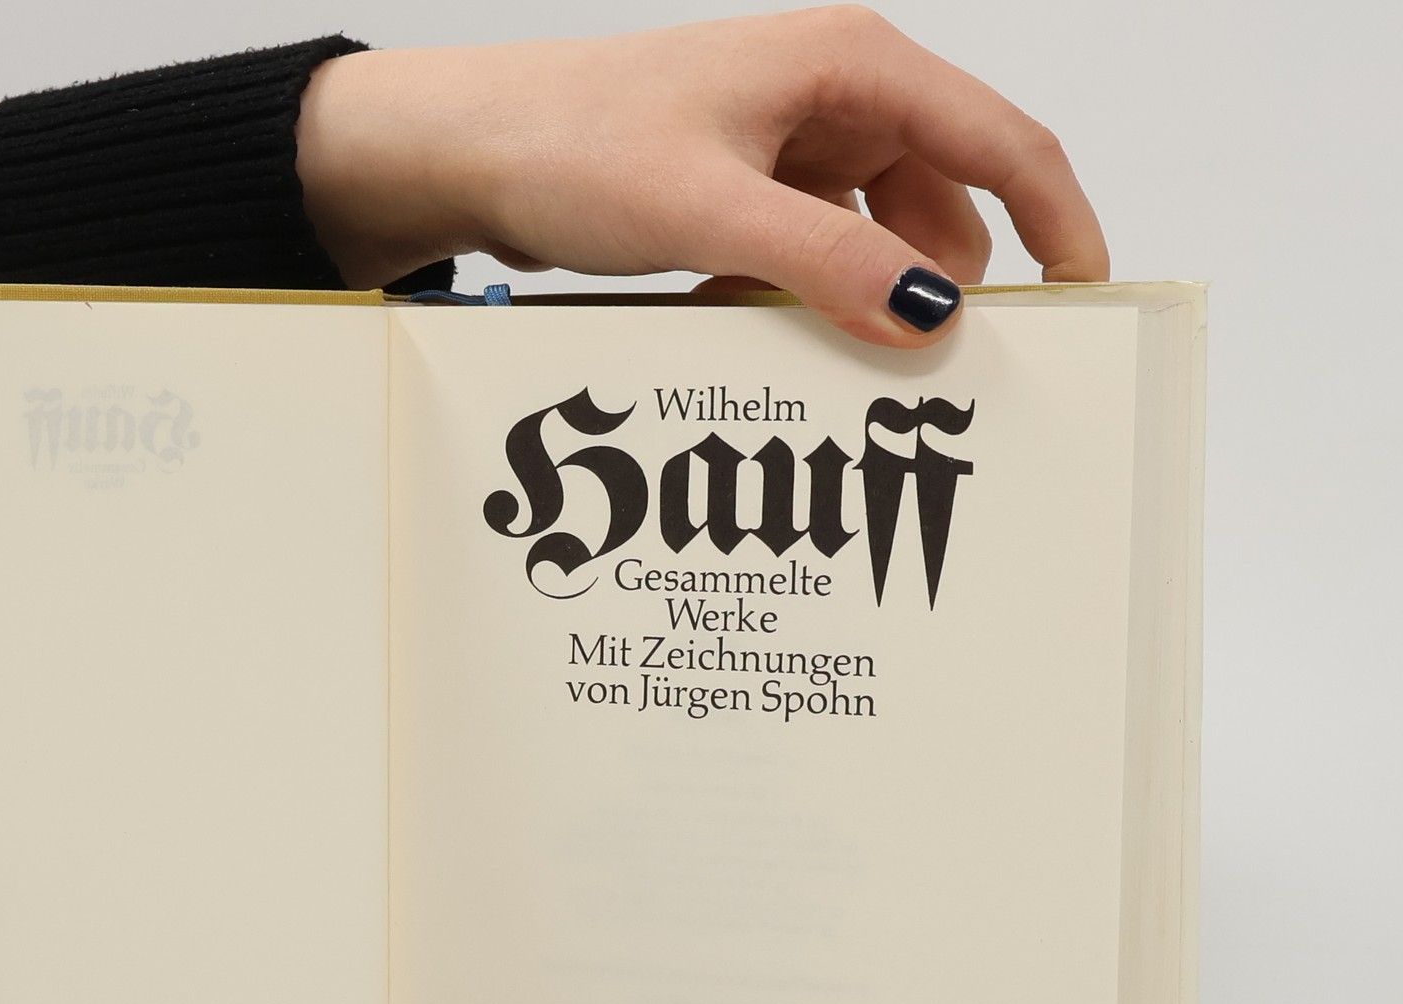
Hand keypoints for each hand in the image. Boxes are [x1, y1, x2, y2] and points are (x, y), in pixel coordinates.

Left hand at [297, 7, 1108, 345]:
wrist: (471, 152)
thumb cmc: (573, 145)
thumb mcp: (711, 212)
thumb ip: (829, 264)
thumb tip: (933, 316)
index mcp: (852, 65)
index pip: (1003, 142)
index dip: (1061, 222)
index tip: (1090, 304)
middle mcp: (836, 97)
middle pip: (946, 203)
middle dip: (947, 288)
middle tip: (942, 380)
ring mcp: (793, 148)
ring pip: (877, 243)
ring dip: (861, 304)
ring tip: (828, 361)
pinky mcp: (752, 194)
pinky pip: (814, 261)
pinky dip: (801, 304)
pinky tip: (758, 334)